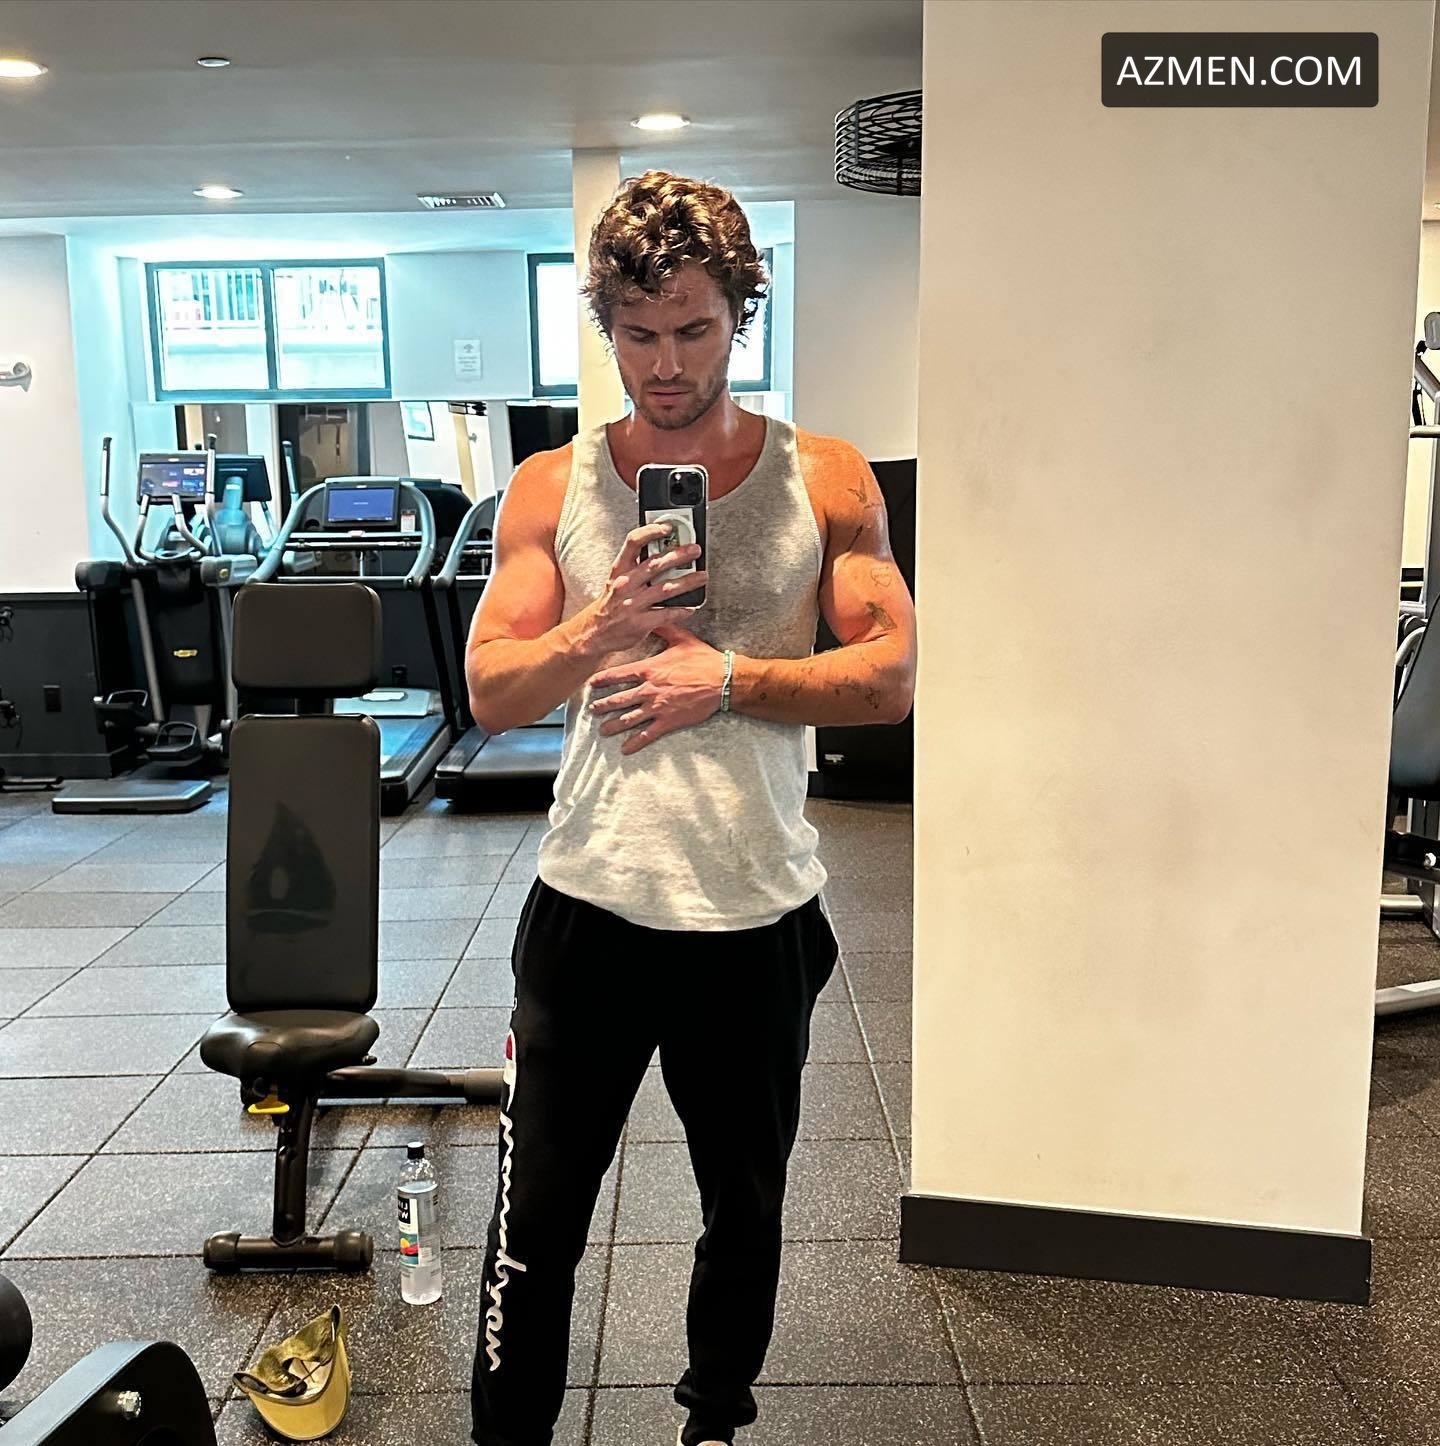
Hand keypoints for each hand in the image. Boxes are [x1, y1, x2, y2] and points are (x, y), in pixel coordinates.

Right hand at [574, 524, 709, 659]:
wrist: (594, 632)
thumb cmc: (610, 604)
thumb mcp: (617, 580)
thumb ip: (636, 567)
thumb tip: (663, 552)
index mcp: (619, 569)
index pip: (633, 542)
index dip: (651, 531)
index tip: (668, 527)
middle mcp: (626, 584)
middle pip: (655, 564)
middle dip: (679, 555)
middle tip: (695, 550)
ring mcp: (633, 604)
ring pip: (666, 589)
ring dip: (687, 581)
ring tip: (702, 576)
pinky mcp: (640, 623)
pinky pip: (666, 614)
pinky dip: (681, 610)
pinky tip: (691, 607)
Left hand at [587, 624, 725, 754]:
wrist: (722, 680)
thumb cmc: (703, 659)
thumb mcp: (682, 639)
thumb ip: (664, 629)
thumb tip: (653, 616)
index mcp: (649, 670)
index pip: (619, 675)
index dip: (603, 680)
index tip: (592, 684)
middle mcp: (649, 690)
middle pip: (619, 699)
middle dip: (603, 705)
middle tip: (592, 710)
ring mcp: (657, 707)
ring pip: (629, 719)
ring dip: (613, 725)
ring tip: (602, 730)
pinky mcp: (668, 721)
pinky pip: (647, 734)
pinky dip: (635, 743)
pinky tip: (625, 749)